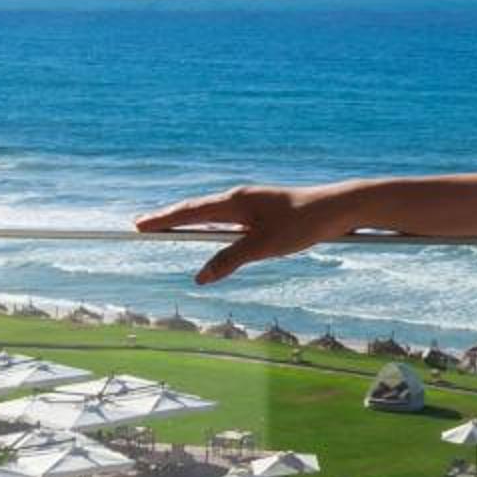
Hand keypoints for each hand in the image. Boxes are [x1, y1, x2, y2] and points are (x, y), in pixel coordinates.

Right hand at [132, 183, 362, 284]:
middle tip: (141, 225)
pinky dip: (208, 224)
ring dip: (187, 220)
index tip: (138, 225)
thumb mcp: (264, 247)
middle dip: (168, 218)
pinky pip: (226, 218)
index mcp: (234, 201)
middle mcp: (238, 198)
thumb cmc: (303, 224)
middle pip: (195, 209)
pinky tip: (206, 231)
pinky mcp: (262, 211)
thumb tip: (200, 277)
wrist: (338, 208)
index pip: (189, 211)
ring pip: (210, 213)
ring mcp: (250, 203)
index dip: (163, 220)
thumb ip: (231, 261)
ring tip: (165, 228)